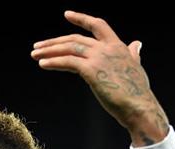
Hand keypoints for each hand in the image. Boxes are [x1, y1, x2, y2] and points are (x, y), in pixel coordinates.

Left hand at [31, 10, 168, 146]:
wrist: (140, 108)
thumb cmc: (137, 93)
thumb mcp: (136, 67)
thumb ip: (133, 54)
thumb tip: (136, 44)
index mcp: (118, 46)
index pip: (98, 25)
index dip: (81, 19)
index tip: (66, 14)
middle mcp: (107, 48)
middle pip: (75, 39)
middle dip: (54, 42)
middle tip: (38, 46)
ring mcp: (99, 58)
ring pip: (68, 48)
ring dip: (49, 51)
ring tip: (34, 55)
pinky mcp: (91, 71)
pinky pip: (67, 62)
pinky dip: (53, 62)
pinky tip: (43, 64)